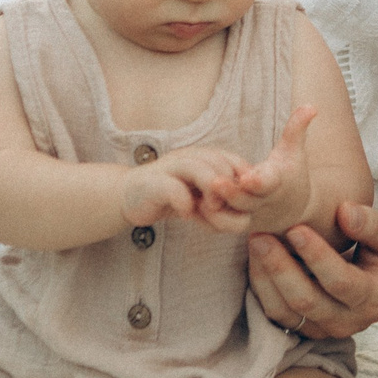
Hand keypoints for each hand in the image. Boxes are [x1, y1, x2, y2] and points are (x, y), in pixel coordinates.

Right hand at [119, 147, 258, 228]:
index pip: (236, 162)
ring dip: (210, 191)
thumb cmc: (175, 199)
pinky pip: (172, 187)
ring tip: (210, 209)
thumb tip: (245, 220)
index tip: (244, 206)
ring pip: (197, 168)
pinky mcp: (153, 182)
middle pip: (220, 162)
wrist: (132, 197)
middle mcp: (190, 157)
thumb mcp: (203, 204)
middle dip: (229, 189)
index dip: (245, 184)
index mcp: (206, 159)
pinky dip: (183, 202)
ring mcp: (171, 167)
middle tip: (224, 210)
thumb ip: (225, 209)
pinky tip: (186, 215)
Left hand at [195, 106, 317, 235]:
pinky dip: (207, 220)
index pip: (269, 182)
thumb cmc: (289, 174)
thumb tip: (311, 106)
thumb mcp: (294, 151)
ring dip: (216, 212)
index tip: (248, 177)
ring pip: (231, 219)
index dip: (259, 181)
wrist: (291, 210)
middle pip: (246, 201)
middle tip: (214, 182)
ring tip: (199, 198)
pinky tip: (191, 206)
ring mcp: (249, 215)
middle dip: (231, 193)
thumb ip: (297, 128)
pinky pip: (220, 227)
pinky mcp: (235, 224)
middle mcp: (262, 201)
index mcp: (276, 182)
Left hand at [248, 203, 377, 338]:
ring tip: (255, 242)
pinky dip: (263, 287)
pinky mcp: (306, 327)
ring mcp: (326, 328)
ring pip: (286, 311)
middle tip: (261, 236)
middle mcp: (350, 321)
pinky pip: (276, 313)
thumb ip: (375, 224)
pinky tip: (257, 259)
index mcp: (376, 298)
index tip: (296, 228)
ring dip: (266, 278)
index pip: (341, 283)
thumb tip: (345, 212)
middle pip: (307, 301)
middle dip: (280, 268)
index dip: (317, 257)